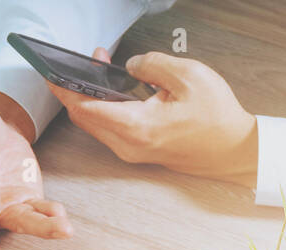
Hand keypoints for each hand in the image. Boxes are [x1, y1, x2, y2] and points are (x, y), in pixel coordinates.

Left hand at [48, 48, 257, 186]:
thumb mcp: (189, 76)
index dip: (65, 90)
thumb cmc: (217, 117)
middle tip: (81, 63)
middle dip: (76, 88)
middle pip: (84, 118)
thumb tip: (129, 66)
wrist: (233, 149)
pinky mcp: (136, 150)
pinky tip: (111, 90)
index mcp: (136, 127)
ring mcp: (131, 151)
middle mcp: (127, 144)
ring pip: (95, 125)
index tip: (52, 75)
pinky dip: (104, 109)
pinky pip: (109, 129)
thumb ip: (152, 65)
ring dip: (90, 98)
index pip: (86, 108)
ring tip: (98, 70)